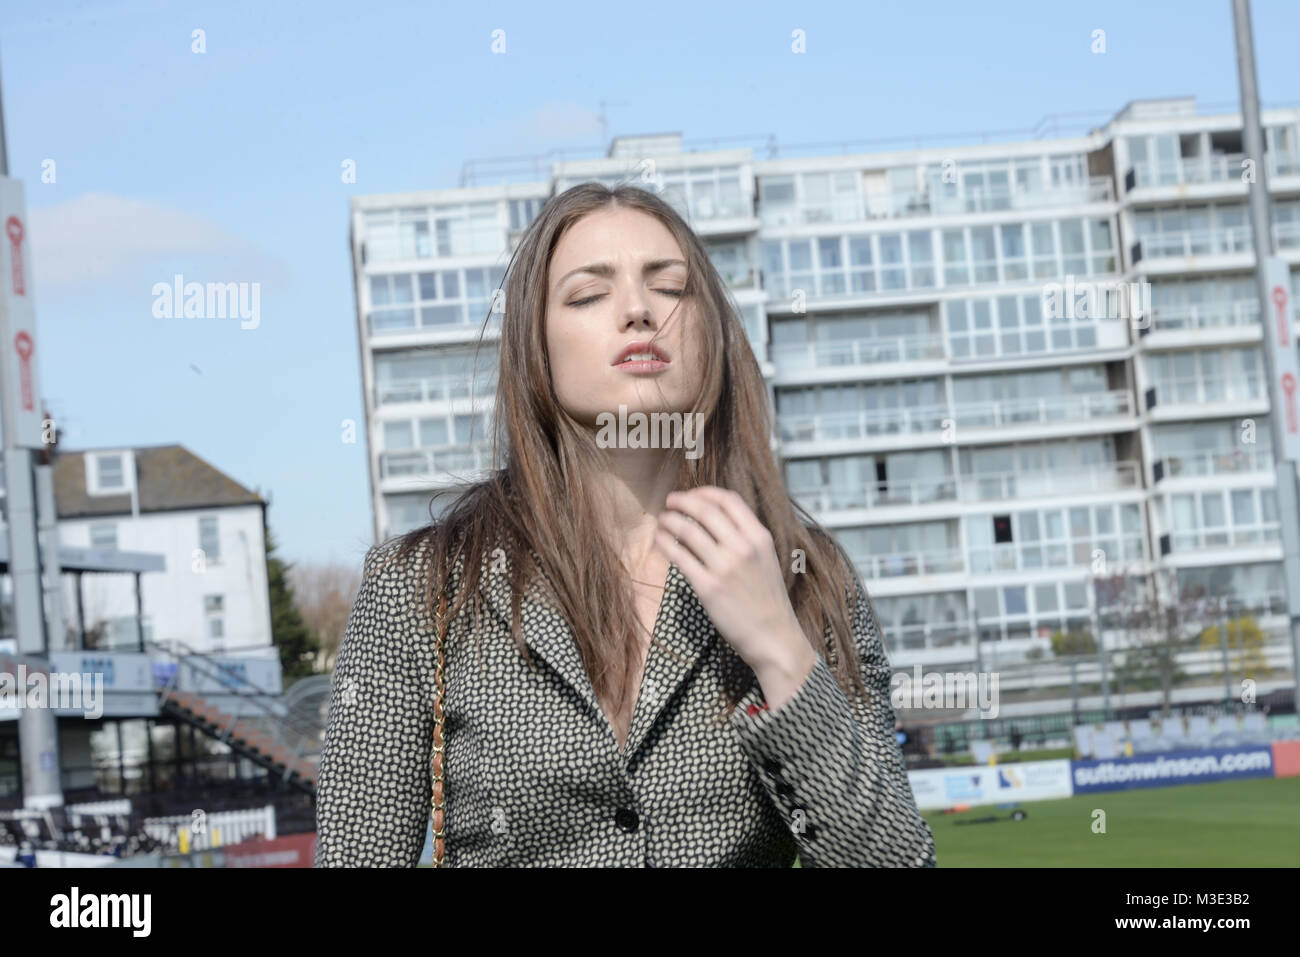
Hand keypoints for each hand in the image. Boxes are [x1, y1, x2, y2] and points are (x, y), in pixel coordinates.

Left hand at [654, 486, 815, 684]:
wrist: (774, 638)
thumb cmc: (767, 600)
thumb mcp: (766, 560)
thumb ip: (745, 538)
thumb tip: (712, 519)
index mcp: (760, 537)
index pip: (729, 500)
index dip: (705, 492)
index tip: (692, 494)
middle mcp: (743, 548)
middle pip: (705, 510)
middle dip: (683, 501)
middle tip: (670, 501)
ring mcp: (725, 567)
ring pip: (688, 530)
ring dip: (670, 520)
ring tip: (662, 520)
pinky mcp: (708, 587)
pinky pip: (680, 557)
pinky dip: (665, 544)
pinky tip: (660, 540)